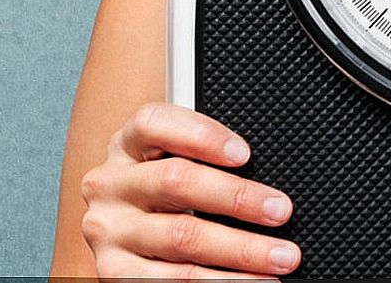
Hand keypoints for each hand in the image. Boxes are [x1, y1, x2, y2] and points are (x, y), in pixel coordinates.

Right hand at [79, 101, 300, 278]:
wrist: (113, 244)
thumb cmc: (158, 194)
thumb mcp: (165, 163)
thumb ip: (200, 158)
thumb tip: (263, 176)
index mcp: (127, 146)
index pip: (154, 122)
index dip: (201, 135)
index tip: (244, 154)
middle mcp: (111, 185)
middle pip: (176, 180)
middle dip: (237, 197)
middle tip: (280, 210)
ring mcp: (110, 231)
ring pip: (182, 236)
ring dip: (241, 249)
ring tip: (280, 256)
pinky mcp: (114, 272)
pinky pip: (173, 279)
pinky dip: (219, 281)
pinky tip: (249, 280)